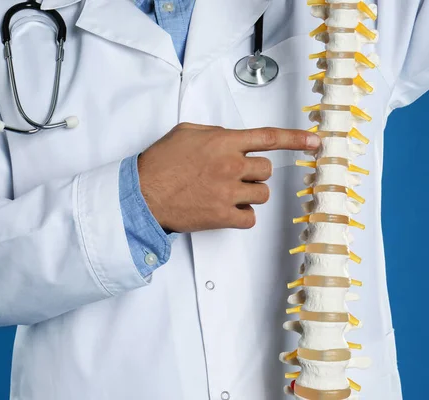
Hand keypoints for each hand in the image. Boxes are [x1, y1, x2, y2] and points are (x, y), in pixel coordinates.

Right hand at [137, 123, 320, 231]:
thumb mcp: (184, 133)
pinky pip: (250, 218)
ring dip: (249, 194)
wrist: (143, 193)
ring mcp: (228, 192)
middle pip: (266, 171)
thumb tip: (229, 139)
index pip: (269, 138)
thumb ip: (213, 132)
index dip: (296, 139)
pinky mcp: (223, 216)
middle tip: (232, 177)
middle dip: (253, 174)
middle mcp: (231, 165)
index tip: (315, 142)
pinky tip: (225, 210)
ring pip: (261, 194)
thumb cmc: (159, 163)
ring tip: (226, 193)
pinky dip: (242, 215)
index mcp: (224, 142)